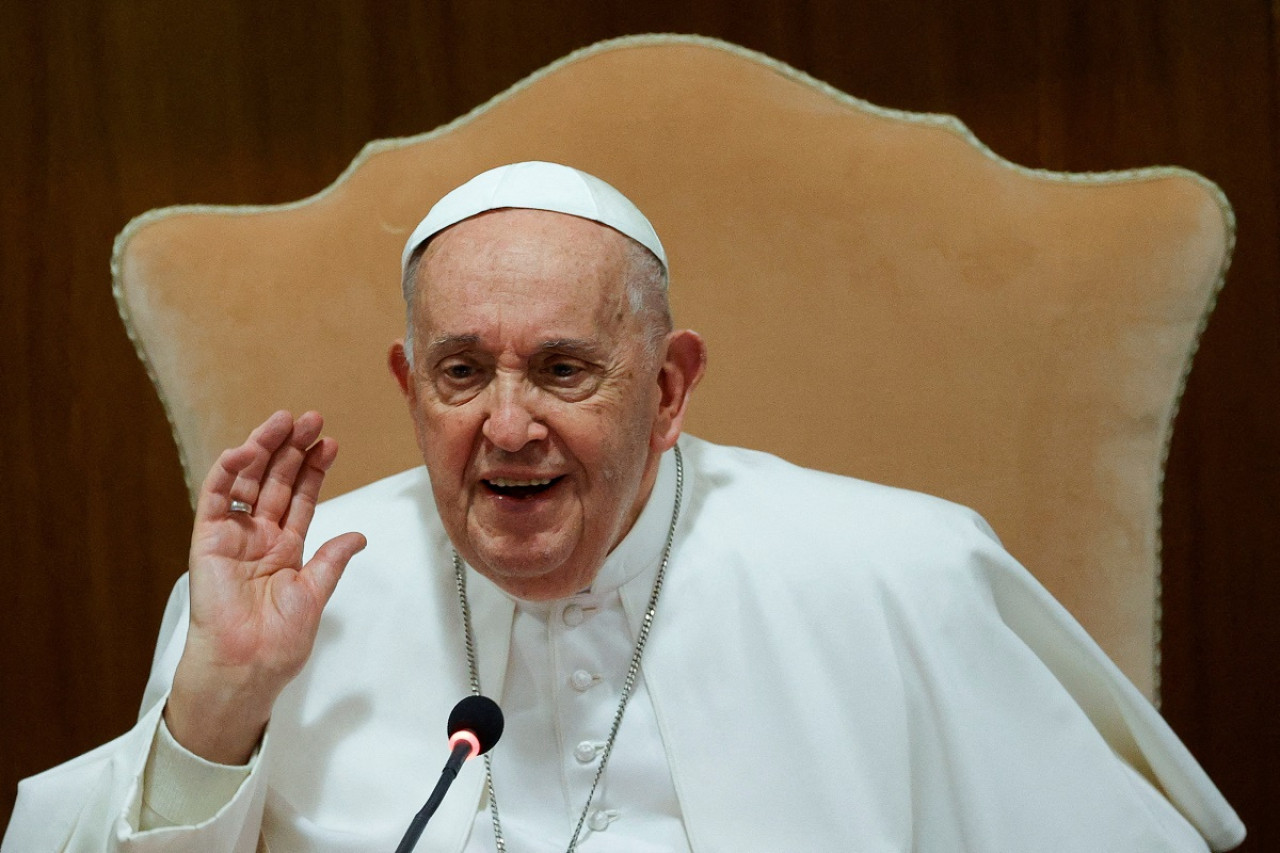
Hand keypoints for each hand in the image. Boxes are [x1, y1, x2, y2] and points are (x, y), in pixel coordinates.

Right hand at [165, 411, 365, 763]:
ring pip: (249, 482)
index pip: (301, 498)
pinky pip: (216, 498)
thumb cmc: (279, 639)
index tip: (331, 444)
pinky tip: (247, 449)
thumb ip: (332, 560)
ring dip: (265, 450)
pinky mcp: (208, 540)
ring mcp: (234, 536)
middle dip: (293, 450)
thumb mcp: (315, 592)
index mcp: (285, 549)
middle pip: (276, 481)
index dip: (315, 470)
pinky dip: (228, 471)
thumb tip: (359, 536)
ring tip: (285, 422)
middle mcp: (259, 537)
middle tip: (311, 419)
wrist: (248, 664)